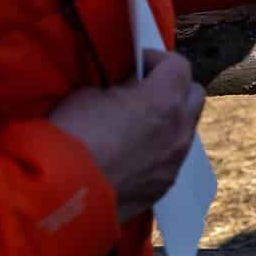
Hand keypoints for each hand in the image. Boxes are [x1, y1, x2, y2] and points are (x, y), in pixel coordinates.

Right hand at [48, 49, 204, 223]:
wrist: (61, 195)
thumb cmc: (72, 136)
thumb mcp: (89, 95)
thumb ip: (119, 88)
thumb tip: (128, 91)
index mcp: (164, 100)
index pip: (179, 66)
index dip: (156, 61)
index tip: (135, 66)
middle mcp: (179, 130)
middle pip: (194, 95)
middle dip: (174, 87)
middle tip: (143, 91)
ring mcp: (175, 161)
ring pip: (186, 129)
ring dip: (169, 120)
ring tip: (138, 124)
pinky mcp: (164, 186)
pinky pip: (172, 158)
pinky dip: (159, 149)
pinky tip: (132, 154)